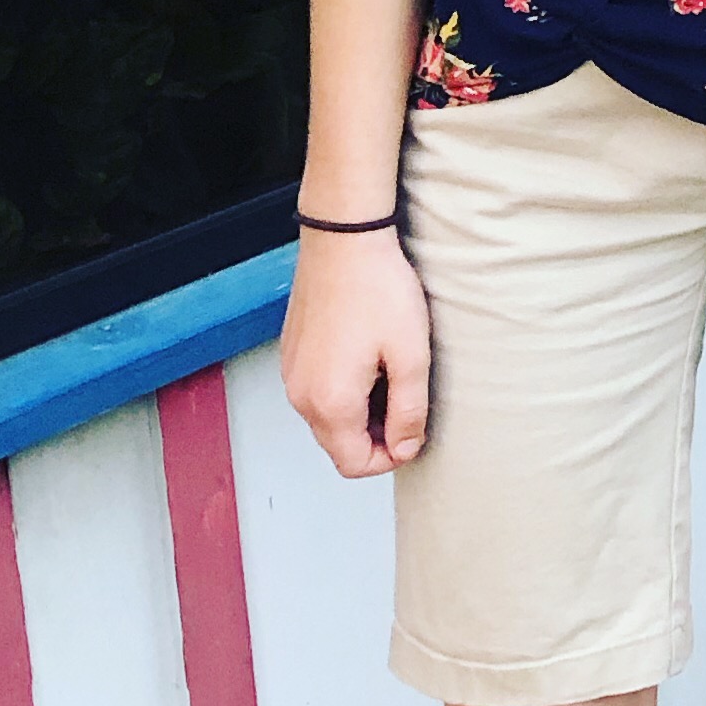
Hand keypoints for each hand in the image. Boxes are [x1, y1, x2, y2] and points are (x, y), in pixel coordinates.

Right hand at [279, 227, 433, 476]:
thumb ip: (409, 412)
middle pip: (338, 445)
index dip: (390, 457)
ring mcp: (292, 374)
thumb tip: (405, 447)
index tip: (413, 431)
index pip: (354, 464)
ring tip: (391, 373)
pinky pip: (317, 392)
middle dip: (376, 436)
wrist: (343, 241)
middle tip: (407, 400)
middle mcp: (301, 395)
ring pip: (328, 419)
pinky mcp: (292, 354)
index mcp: (330, 403)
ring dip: (361, 412)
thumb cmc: (377, 290)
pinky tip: (369, 357)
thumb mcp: (410, 356)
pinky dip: (344, 390)